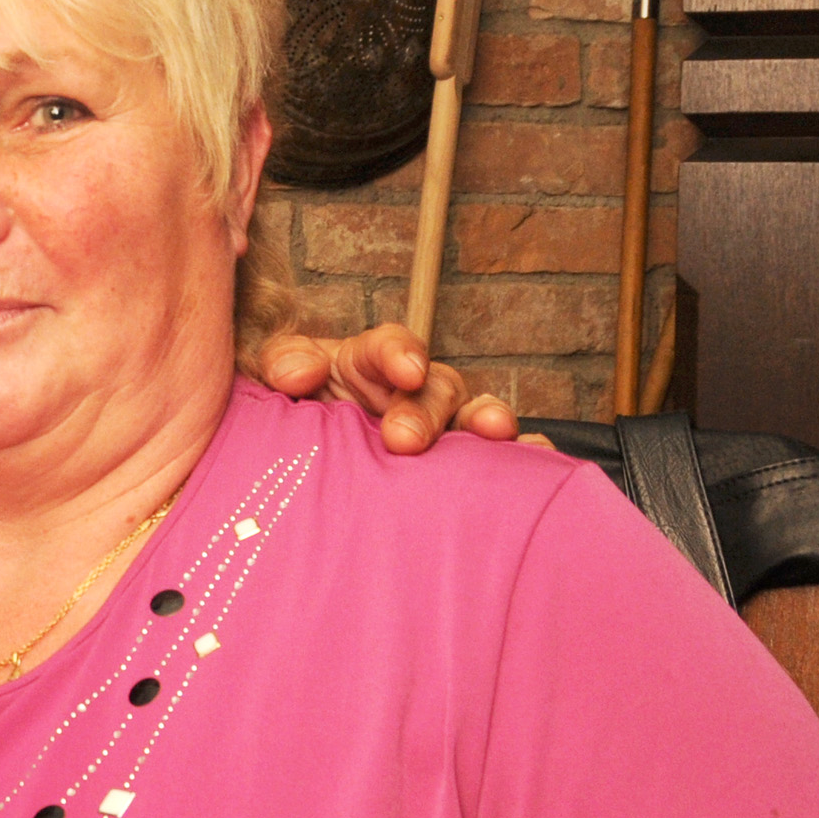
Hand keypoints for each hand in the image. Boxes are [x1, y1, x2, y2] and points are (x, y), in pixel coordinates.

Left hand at [257, 325, 518, 454]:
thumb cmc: (298, 409)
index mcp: (371, 363)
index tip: (404, 369)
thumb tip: (298, 372)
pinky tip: (537, 463)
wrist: (301, 471)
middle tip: (405, 440)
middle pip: (438, 390)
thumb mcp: (281, 379)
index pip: (392, 346)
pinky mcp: (456, 470)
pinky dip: (521, 459)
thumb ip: (284, 363)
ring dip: (488, 424)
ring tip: (496, 434)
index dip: (400, 353)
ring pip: (474, 421)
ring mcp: (441, 431)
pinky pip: (497, 461)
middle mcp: (415, 393)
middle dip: (426, 411)